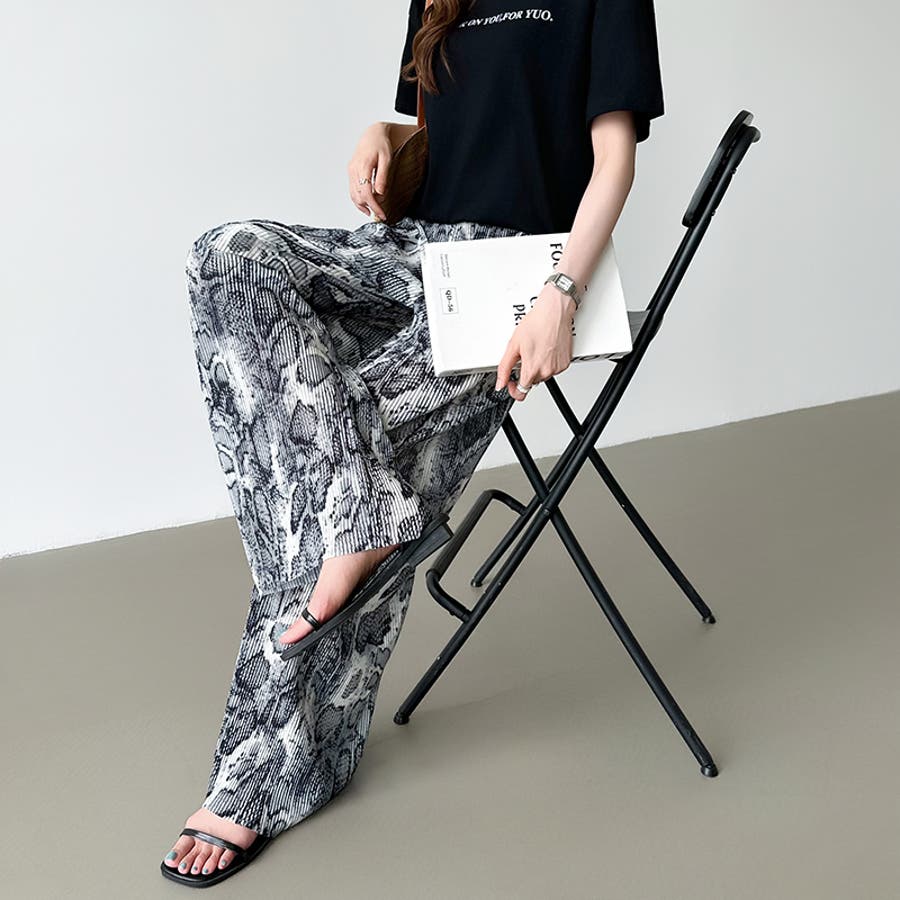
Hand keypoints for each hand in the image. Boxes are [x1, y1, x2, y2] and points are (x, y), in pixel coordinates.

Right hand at [347, 122, 395, 219]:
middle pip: (359, 196)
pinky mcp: (351, 172)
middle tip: (381, 214)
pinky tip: (366, 205)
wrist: (372, 134)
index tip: (382, 214)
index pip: (366, 193)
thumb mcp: (386, 160)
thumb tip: (380, 193)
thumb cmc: (381, 144)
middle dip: (370, 207)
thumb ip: (382, 177)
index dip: (374, 206)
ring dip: (362, 206)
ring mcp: (350, 171)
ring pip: (353, 195)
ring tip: (373, 212)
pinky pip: (352, 190)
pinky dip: (358, 199)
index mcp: (363, 166)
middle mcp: (353, 170)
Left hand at [495, 285, 575, 400]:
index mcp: (532, 369)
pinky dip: (548, 362)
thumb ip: (505, 368)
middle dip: (525, 373)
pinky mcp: (565, 363)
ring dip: (537, 367)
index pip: (521, 393)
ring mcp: (557, 368)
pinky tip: (545, 349)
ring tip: (536, 349)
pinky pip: (553, 369)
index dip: (514, 390)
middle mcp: (546, 371)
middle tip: (524, 356)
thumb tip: (500, 383)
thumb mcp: (513, 346)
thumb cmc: (536, 324)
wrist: (554, 312)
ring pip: (542, 375)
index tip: (511, 382)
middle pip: (531, 382)